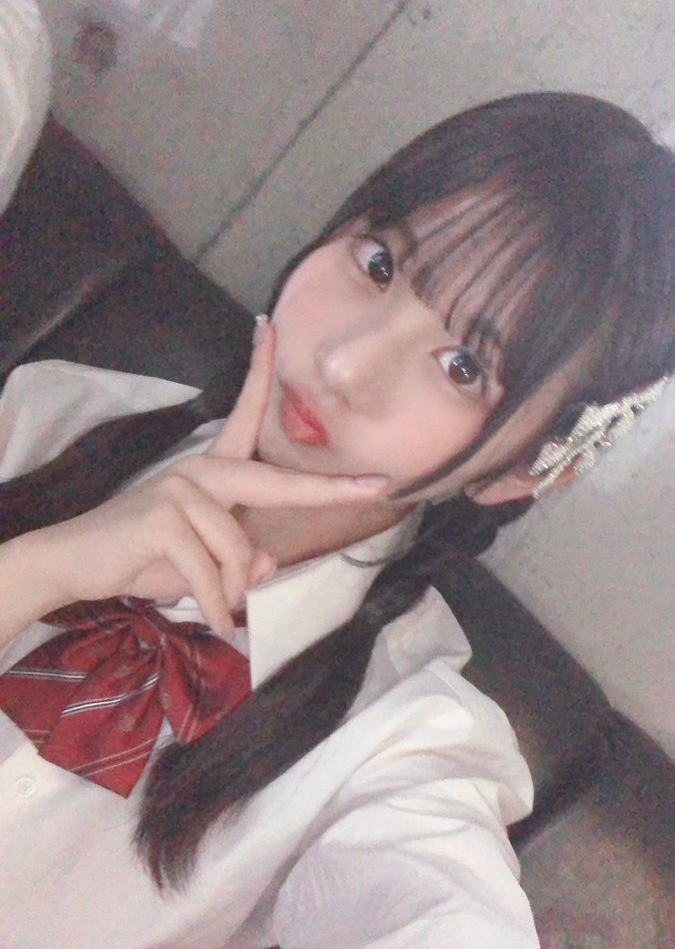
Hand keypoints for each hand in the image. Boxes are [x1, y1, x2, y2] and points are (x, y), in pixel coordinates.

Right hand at [19, 318, 387, 635]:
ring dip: (231, 591)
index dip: (258, 373)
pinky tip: (209, 620)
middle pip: (274, 483)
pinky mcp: (163, 517)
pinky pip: (211, 572)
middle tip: (378, 487)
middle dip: (328, 490)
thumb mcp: (203, 562)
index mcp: (212, 471)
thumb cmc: (142, 558)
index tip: (269, 327)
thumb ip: (239, 560)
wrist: (76, 564)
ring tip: (214, 608)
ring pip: (241, 551)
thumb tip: (268, 564)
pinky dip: (212, 605)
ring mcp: (181, 489)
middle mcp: (200, 470)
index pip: (242, 416)